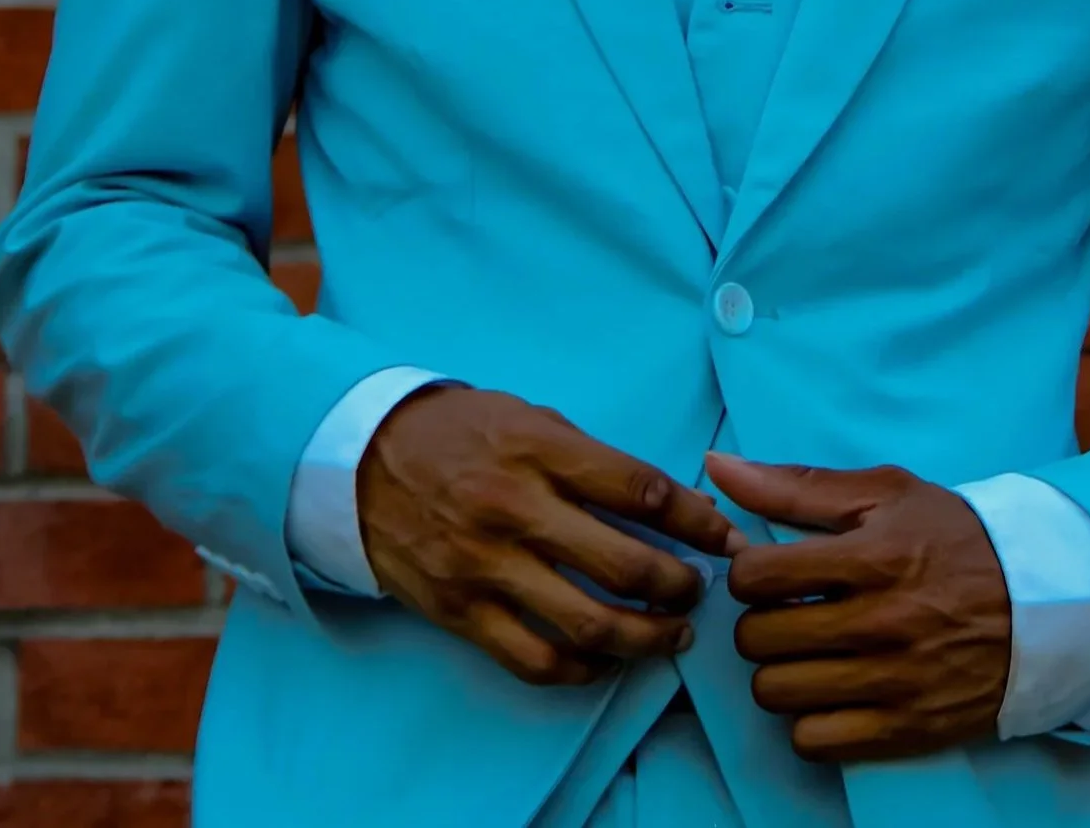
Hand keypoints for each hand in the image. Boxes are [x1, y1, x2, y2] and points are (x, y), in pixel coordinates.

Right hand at [356, 385, 744, 688]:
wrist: (364, 460)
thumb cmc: (463, 430)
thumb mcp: (531, 419)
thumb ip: (594, 460)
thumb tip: (671, 501)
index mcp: (539, 450)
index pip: (639, 489)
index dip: (695, 520)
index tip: (725, 537)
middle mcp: (515, 509)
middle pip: (622, 564)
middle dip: (679, 585)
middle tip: (701, 588)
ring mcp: (486, 567)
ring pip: (586, 624)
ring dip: (644, 637)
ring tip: (672, 634)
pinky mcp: (461, 612)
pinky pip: (533, 659)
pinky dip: (580, 670)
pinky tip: (605, 661)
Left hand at [711, 451, 1011, 762]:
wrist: (1042, 602)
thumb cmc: (954, 537)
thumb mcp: (885, 493)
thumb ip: (797, 485)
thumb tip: (717, 467)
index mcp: (874, 556)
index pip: (759, 576)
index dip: (747, 572)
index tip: (766, 572)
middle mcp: (882, 622)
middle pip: (761, 639)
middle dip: (759, 622)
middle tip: (784, 612)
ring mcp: (895, 682)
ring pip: (779, 693)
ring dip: (778, 672)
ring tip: (804, 652)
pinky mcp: (908, 730)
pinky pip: (816, 742)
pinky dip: (809, 720)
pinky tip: (827, 692)